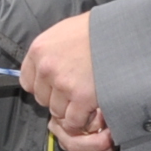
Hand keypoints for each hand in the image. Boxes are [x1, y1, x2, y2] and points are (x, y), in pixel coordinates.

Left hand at [21, 11, 111, 150]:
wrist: (123, 33)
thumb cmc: (98, 30)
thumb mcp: (65, 32)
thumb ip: (51, 51)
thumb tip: (43, 69)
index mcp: (39, 49)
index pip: (27, 81)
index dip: (43, 87)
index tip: (55, 87)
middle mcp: (47, 67)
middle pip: (42, 99)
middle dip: (58, 98)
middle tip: (76, 92)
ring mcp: (64, 83)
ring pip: (57, 111)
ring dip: (71, 109)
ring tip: (87, 98)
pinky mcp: (82, 97)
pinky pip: (74, 120)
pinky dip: (83, 119)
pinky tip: (93, 108)